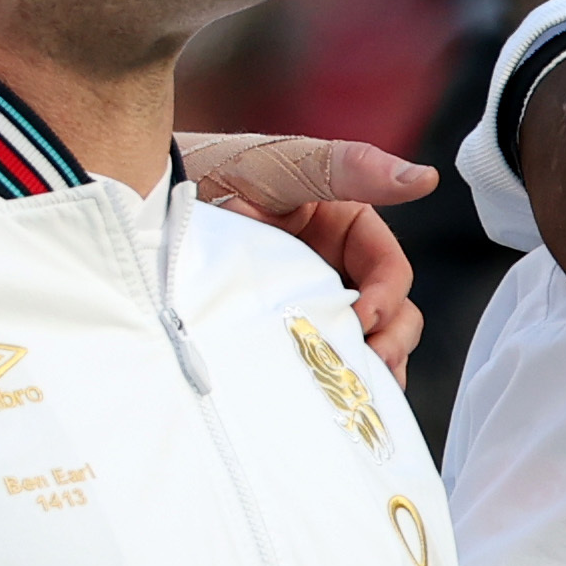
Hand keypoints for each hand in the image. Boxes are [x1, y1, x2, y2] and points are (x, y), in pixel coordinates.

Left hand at [183, 133, 439, 382]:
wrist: (142, 202)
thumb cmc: (216, 167)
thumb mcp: (285, 165)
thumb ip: (351, 168)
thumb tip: (423, 178)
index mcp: (347, 225)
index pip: (389, 269)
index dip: (387, 298)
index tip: (363, 320)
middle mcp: (333, 265)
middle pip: (388, 312)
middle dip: (388, 341)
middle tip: (370, 367)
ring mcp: (304, 298)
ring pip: (357, 341)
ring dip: (366, 368)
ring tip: (357, 395)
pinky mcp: (273, 326)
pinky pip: (312, 355)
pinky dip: (327, 378)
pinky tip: (328, 400)